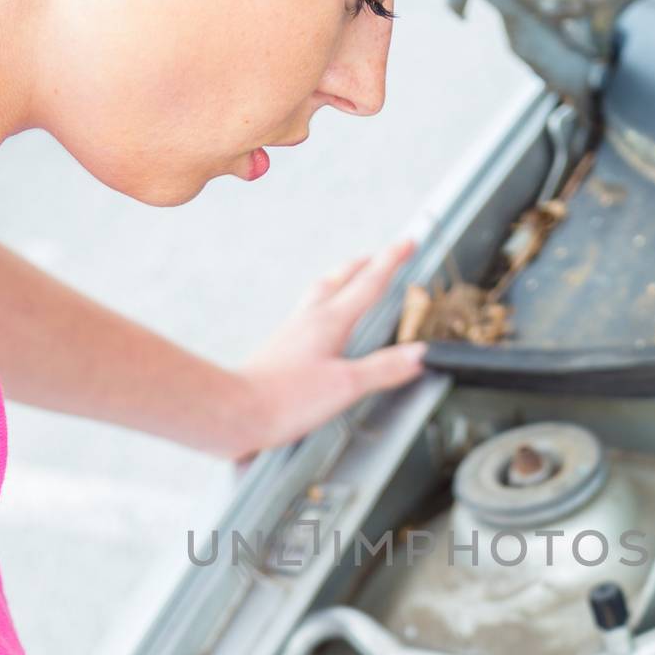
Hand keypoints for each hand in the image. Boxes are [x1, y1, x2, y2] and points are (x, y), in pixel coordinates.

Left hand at [235, 240, 427, 458]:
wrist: (235, 412)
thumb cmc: (284, 400)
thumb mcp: (346, 385)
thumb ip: (385, 368)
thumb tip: (419, 355)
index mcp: (329, 322)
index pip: (369, 284)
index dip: (392, 261)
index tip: (408, 242)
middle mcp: (308, 320)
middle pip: (339, 280)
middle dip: (364, 265)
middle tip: (380, 255)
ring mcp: (291, 333)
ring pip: (319, 294)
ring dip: (339, 281)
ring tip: (349, 279)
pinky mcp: (280, 351)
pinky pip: (305, 315)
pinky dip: (321, 306)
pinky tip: (318, 323)